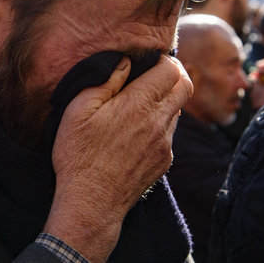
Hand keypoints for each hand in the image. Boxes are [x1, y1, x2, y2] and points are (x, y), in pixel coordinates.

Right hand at [44, 55, 192, 261]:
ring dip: (166, 100)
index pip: (171, 70)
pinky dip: (160, 123)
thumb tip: (125, 61)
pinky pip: (170, 133)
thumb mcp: (78, 110)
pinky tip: (136, 130)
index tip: (148, 62)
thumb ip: (104, 80)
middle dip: (173, 74)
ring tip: (140, 103)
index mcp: (138, 104)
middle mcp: (159, 122)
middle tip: (154, 74)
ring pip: (178, 110)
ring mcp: (165, 144)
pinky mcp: (164, 161)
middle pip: (185, 86)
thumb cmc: (78, 154)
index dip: (163, 60)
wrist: (91, 203)